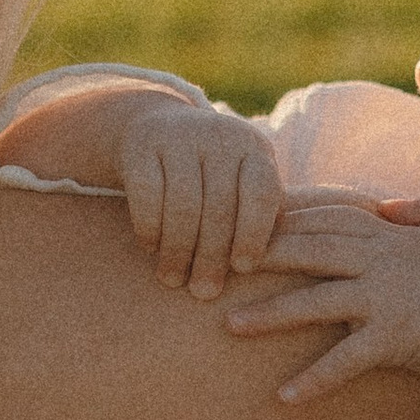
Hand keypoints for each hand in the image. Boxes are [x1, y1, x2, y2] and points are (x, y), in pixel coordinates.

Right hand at [117, 97, 285, 296]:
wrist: (157, 127)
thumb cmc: (212, 173)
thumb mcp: (242, 182)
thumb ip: (261, 214)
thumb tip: (278, 263)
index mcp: (254, 147)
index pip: (261, 192)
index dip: (253, 233)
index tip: (243, 269)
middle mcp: (220, 135)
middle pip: (219, 205)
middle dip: (211, 256)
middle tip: (204, 292)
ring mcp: (179, 134)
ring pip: (183, 203)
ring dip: (178, 249)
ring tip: (173, 280)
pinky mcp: (141, 143)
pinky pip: (147, 193)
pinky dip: (150, 226)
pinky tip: (150, 249)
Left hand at [223, 193, 419, 402]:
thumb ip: (414, 210)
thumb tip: (385, 203)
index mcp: (389, 234)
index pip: (328, 217)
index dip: (286, 218)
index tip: (246, 221)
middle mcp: (382, 260)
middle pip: (310, 250)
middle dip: (261, 253)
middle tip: (218, 262)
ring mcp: (386, 298)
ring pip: (317, 302)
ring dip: (271, 315)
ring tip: (230, 326)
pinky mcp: (394, 337)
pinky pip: (346, 360)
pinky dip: (315, 379)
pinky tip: (283, 396)